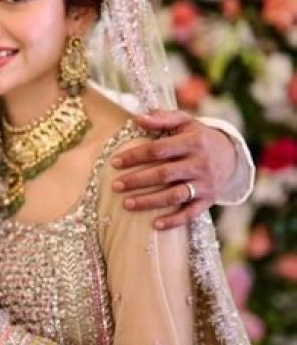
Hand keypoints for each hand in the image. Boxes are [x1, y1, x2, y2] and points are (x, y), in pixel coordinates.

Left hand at [110, 110, 237, 229]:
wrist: (231, 155)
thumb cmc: (198, 136)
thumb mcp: (185, 122)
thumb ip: (162, 119)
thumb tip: (138, 119)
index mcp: (193, 142)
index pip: (159, 150)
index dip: (136, 156)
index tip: (114, 162)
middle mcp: (200, 164)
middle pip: (164, 174)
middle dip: (137, 180)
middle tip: (115, 185)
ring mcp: (205, 184)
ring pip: (175, 196)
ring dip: (150, 202)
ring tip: (126, 204)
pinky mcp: (208, 200)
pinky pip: (190, 213)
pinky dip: (173, 220)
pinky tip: (155, 225)